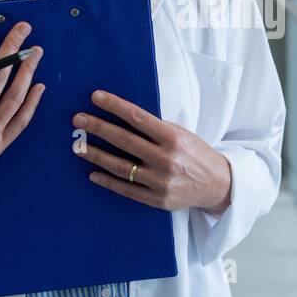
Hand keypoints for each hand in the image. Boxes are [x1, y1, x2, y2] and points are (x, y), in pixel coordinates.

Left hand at [71, 90, 232, 212]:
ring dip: (96, 155)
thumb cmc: (197, 154)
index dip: (115, 106)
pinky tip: (92, 174)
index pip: (138, 117)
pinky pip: (126, 189)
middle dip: (98, 128)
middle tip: (78, 120)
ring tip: (78, 147)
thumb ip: (157, 128)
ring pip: (120, 166)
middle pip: (124, 140)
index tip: (96, 97)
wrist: (218, 185)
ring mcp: (160, 181)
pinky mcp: (157, 199)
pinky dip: (107, 181)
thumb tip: (124, 116)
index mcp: (174, 138)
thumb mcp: (182, 134)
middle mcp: (166, 159)